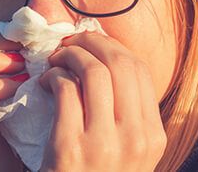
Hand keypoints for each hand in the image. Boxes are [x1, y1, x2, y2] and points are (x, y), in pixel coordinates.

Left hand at [38, 31, 166, 171]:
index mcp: (153, 137)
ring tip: (54, 60)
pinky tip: (44, 82)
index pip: (141, 71)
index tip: (92, 44)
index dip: (113, 47)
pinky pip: (66, 91)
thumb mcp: (126, 155)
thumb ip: (125, 118)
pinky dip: (52, 77)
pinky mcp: (71, 148)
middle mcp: (136, 138)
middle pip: (120, 64)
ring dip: (70, 56)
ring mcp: (105, 144)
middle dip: (91, 42)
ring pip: (94, 71)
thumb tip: (106, 64)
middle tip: (69, 43)